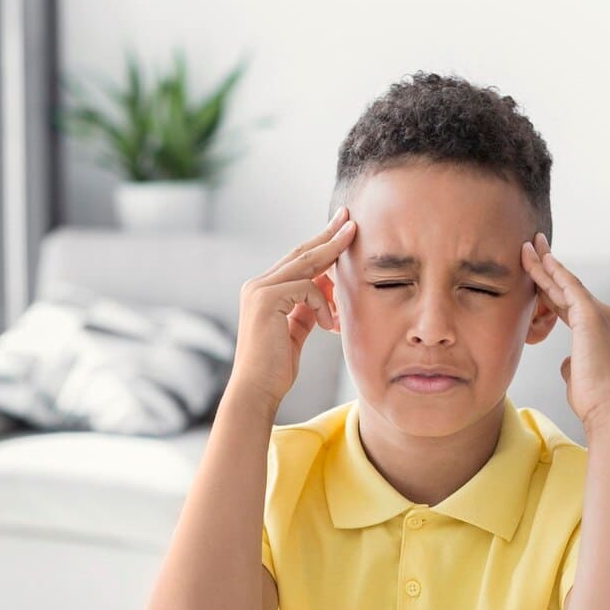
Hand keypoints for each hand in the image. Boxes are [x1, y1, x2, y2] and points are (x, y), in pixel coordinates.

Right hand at [224, 207, 356, 416]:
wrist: (256, 390)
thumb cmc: (276, 367)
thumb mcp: (296, 331)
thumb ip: (306, 308)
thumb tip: (326, 293)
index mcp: (263, 291)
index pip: (297, 261)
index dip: (320, 244)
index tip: (341, 230)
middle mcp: (257, 285)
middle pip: (301, 253)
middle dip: (328, 235)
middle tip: (350, 219)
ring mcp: (259, 290)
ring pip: (305, 263)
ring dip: (334, 258)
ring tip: (353, 245)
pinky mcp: (266, 299)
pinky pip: (307, 287)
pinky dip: (322, 304)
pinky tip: (326, 325)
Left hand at [521, 232, 609, 430]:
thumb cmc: (594, 398)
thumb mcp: (579, 376)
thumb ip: (573, 364)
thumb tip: (568, 364)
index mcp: (596, 329)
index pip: (567, 301)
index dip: (550, 285)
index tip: (537, 270)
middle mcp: (601, 315)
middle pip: (567, 284)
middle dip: (548, 264)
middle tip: (532, 244)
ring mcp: (598, 313)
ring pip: (565, 282)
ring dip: (545, 263)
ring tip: (527, 245)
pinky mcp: (590, 316)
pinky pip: (568, 287)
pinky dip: (553, 272)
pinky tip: (539, 259)